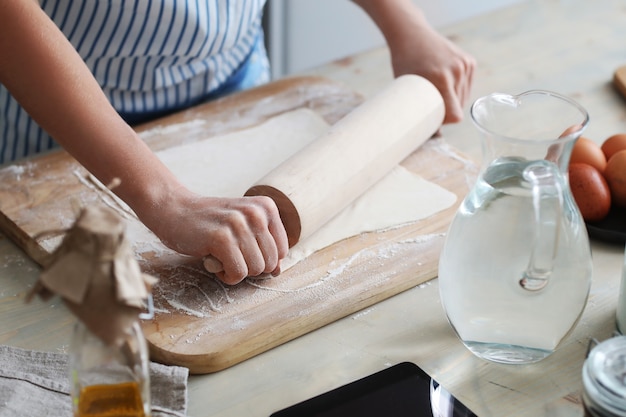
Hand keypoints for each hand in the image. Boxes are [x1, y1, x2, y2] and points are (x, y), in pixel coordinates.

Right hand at [143, 190, 288, 284]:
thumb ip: (262, 246)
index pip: (282, 251)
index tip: (244, 251)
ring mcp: (239, 224)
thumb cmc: (210, 223)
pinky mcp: (221, 238)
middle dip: (250, 267)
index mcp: (266, 207)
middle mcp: (256, 212)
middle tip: (230, 254)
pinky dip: (226, 276)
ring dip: (236, 271)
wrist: (173, 210)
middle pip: (270, 263)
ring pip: (255, 270)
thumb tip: (278, 271)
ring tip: (221, 256)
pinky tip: (214, 262)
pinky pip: (237, 273)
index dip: (263, 260)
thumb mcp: (243, 226)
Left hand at [353, 0, 475, 123]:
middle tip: (431, 105)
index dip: (445, 120)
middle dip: (447, 110)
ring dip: (453, 100)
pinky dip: (458, 89)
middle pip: (459, 107)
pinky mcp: (469, 62)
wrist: (412, 35)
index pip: (455, 114)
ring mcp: (465, 65)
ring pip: (464, 97)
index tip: (433, 118)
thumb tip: (433, 138)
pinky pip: (467, 86)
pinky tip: (445, 84)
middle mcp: (456, 71)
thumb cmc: (404, 63)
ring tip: (437, 93)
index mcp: (440, 78)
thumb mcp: (406, 87)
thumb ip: (418, 110)